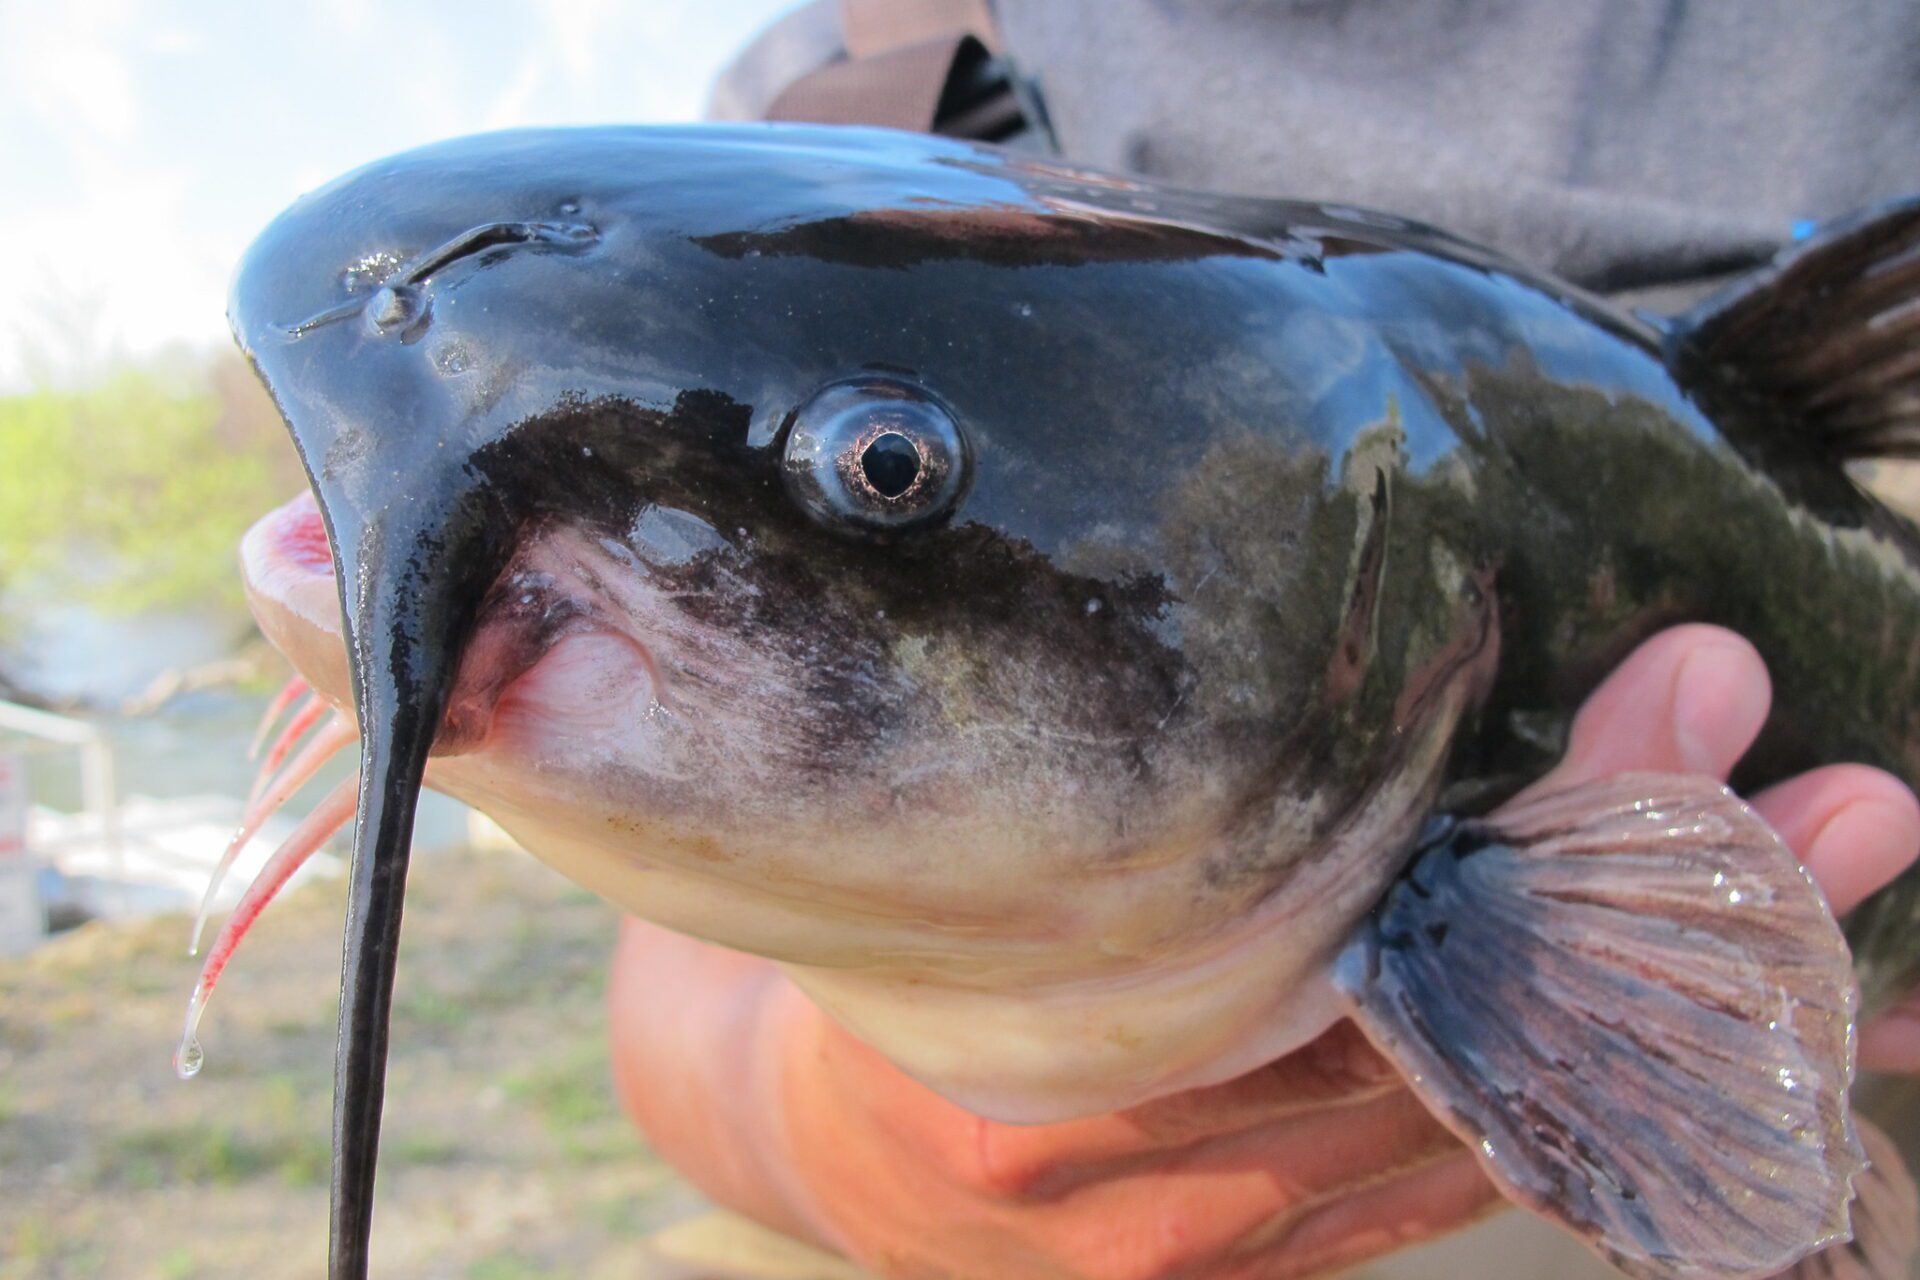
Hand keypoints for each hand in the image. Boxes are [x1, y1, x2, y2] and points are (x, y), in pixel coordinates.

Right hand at [607, 624, 1919, 1278]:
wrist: (815, 1135)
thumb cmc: (889, 945)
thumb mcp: (966, 856)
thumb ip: (1131, 789)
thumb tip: (1306, 628)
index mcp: (1078, 1064)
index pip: (1385, 956)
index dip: (1563, 840)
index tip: (1696, 698)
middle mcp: (1169, 1187)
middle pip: (1487, 1056)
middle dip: (1683, 924)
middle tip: (1858, 796)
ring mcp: (1225, 1248)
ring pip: (1509, 1144)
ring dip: (1688, 1029)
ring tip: (1834, 889)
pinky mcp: (1250, 1274)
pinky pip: (1452, 1194)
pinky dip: (1608, 1117)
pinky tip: (1722, 1047)